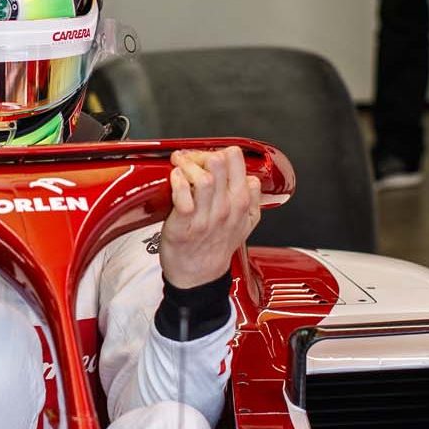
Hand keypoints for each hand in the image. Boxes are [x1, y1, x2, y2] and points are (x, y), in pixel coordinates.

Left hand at [160, 147, 262, 289]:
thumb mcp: (246, 223)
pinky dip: (177, 182)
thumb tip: (252, 178)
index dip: (220, 151)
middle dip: (202, 154)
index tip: (207, 156)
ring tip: (180, 168)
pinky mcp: (184, 225)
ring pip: (205, 177)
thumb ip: (253, 199)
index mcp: (242, 202)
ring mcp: (206, 217)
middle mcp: (227, 208)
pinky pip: (183, 196)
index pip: (237, 159)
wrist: (199, 277)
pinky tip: (174, 180)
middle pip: (220, 163)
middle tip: (190, 159)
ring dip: (189, 166)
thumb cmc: (216, 247)